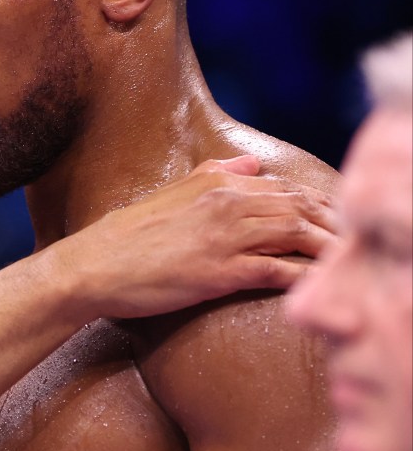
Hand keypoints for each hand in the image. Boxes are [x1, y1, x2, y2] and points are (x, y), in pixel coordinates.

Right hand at [65, 155, 337, 318]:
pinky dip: (305, 276)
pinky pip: (278, 270)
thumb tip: (250, 164)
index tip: (338, 221)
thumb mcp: (170, 192)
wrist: (93, 266)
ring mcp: (225, 236)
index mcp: (216, 181)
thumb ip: (214, 173)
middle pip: (301, 208)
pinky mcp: (220, 271)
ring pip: (297, 235)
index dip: (319, 204)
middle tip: (358, 242)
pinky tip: (322, 286)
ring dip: (329, 249)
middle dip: (334, 224)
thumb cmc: (126, 235)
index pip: (285, 188)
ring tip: (351, 263)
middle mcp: (226, 202)